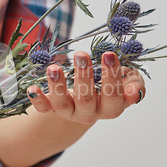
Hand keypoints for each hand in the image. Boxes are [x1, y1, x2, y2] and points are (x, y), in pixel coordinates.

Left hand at [26, 51, 144, 123]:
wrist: (91, 95)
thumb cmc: (113, 82)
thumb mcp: (129, 80)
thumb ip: (135, 85)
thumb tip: (134, 94)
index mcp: (112, 107)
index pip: (113, 95)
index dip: (112, 76)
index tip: (108, 54)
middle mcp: (90, 113)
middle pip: (86, 99)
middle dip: (83, 76)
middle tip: (81, 54)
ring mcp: (69, 112)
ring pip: (62, 105)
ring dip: (58, 86)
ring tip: (54, 68)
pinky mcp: (53, 109)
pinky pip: (43, 108)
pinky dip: (37, 100)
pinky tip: (31, 88)